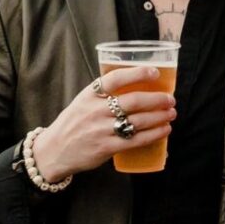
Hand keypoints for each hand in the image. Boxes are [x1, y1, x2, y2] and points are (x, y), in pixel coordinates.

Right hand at [32, 67, 175, 182]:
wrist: (52, 151)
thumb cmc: (73, 123)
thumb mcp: (83, 102)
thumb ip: (104, 93)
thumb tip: (137, 84)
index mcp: (89, 95)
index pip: (115, 78)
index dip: (137, 73)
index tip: (155, 72)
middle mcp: (95, 111)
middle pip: (133, 101)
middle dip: (157, 99)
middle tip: (170, 99)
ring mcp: (100, 130)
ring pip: (138, 120)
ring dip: (159, 116)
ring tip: (171, 113)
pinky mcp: (106, 147)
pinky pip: (136, 140)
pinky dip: (154, 134)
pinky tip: (165, 130)